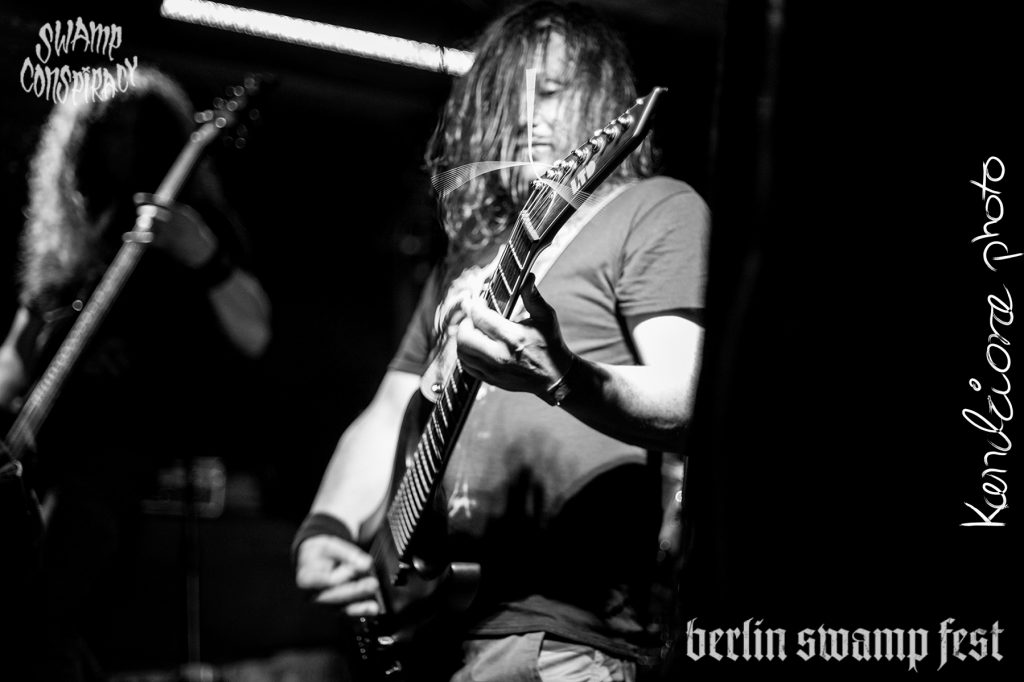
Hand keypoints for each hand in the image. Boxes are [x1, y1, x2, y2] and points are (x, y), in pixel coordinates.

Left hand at [132, 193, 217, 267]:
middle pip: (152, 214)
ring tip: (142, 223)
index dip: (147, 200)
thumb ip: (175, 210)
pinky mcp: (165, 244)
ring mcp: (168, 233)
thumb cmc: (195, 233)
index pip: (160, 204)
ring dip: (142, 224)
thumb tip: (158, 203)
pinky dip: (136, 238)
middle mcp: (173, 222)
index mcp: (180, 214)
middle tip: (141, 213)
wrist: (202, 251)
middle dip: (144, 212)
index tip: (136, 198)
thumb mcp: (190, 217)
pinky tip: (126, 236)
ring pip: (148, 225)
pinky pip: (146, 240)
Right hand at [294, 534, 381, 616]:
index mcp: (306, 578)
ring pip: (341, 610)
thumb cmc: (318, 553)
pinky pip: (346, 615)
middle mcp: (311, 596)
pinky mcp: (332, 610)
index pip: (328, 580)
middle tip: (373, 584)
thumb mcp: (329, 545)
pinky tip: (371, 612)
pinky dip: (359, 614)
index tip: (356, 568)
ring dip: (359, 608)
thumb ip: (347, 554)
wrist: (309, 561)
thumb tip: (365, 564)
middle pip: (335, 598)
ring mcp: (321, 606)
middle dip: (356, 591)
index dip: (343, 575)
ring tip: (374, 606)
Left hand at [456, 273, 573, 398]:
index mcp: (513, 337)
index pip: (480, 317)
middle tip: (474, 317)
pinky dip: (466, 354)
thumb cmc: (550, 343)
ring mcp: (493, 370)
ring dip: (464, 338)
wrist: (554, 377)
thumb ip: (533, 297)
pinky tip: (476, 346)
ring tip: (475, 330)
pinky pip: (466, 366)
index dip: (473, 305)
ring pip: (462, 352)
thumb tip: (527, 277)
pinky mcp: (490, 379)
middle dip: (466, 322)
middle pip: (465, 336)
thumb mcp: (546, 317)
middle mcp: (500, 356)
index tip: (476, 300)